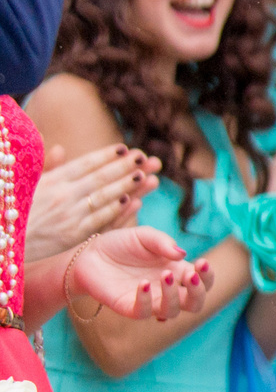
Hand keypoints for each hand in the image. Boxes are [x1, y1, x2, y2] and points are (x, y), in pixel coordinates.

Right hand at [25, 144, 156, 255]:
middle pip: (100, 177)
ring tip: (144, 175)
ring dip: (127, 184)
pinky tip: (133, 201)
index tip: (124, 148)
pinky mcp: (73, 235)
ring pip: (105, 196)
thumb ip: (47, 168)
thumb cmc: (14, 213)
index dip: (106, 155)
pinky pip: (101, 219)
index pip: (85, 164)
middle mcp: (62, 195)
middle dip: (124, 166)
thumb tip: (61, 148)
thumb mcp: (27, 187)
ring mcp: (69, 215)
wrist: (5, 244)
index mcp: (52, 181)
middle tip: (143, 157)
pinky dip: (118, 209)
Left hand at [67, 228, 210, 320]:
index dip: (208, 276)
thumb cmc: (120, 244)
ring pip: (173, 312)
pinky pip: (143, 312)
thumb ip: (163, 242)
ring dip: (174, 295)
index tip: (201, 263)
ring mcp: (148, 300)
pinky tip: (142, 283)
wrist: (88, 254)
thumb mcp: (144, 235)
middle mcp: (166, 289)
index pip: (203, 282)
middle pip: (195, 303)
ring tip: (164, 275)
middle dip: (199, 291)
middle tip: (190, 275)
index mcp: (177, 271)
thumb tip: (182, 255)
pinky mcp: (128, 307)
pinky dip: (146, 300)